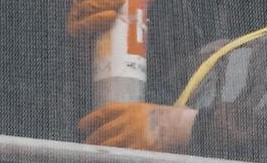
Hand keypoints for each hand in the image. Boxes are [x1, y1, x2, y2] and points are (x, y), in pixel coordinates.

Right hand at [68, 0, 158, 39]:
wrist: (107, 62)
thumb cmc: (117, 34)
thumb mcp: (129, 13)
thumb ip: (139, 0)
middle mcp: (79, 5)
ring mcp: (75, 20)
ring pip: (86, 6)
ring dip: (103, 0)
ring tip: (121, 0)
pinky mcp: (75, 37)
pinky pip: (82, 26)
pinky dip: (97, 19)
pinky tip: (110, 16)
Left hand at [81, 102, 197, 152]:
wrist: (185, 125)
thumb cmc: (170, 119)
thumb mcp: (149, 112)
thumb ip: (133, 118)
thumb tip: (115, 129)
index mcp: (133, 107)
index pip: (106, 111)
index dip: (91, 118)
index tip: (81, 125)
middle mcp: (131, 119)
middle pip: (105, 130)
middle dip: (93, 138)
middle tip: (86, 144)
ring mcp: (135, 134)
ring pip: (109, 144)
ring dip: (99, 149)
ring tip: (92, 153)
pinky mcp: (140, 147)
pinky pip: (121, 153)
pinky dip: (113, 156)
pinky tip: (109, 157)